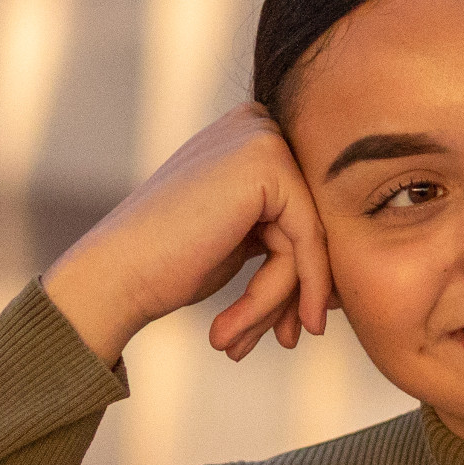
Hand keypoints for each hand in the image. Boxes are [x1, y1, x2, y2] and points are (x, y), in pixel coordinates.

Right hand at [41, 106, 332, 364]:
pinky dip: (296, 289)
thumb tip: (347, 261)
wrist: (116, 274)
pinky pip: (307, 239)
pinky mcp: (266, 162)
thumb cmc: (170, 264)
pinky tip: (264, 329)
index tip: (297, 326)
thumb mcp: (242, 236)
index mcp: (251, 134)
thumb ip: (289, 228)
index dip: (305, 274)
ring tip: (239, 342)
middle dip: (297, 289)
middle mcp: (257, 122)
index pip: (307, 212)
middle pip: (311, 222)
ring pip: (309, 238)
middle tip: (285, 341)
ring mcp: (261, 137)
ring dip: (280, 300)